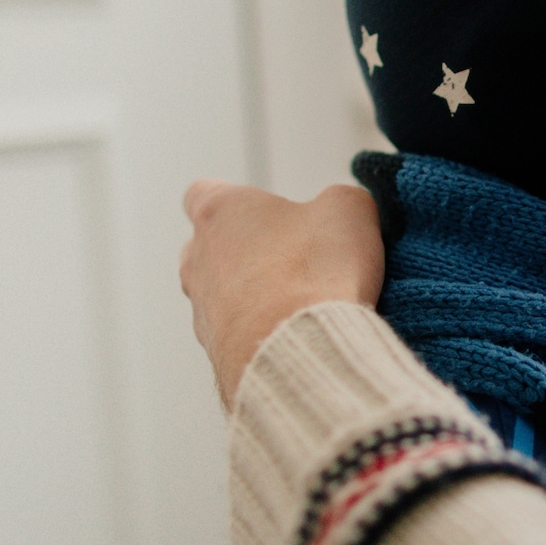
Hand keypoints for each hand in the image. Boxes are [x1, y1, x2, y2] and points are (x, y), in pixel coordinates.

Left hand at [180, 179, 383, 407]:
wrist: (303, 352)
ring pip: (221, 294)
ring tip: (302, 302)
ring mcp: (202, 310)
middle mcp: (198, 259)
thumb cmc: (316, 272)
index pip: (203, 192)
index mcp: (219, 212)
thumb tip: (339, 212)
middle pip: (209, 246)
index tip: (270, 211)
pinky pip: (238, 335)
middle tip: (296, 256)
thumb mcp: (348, 210)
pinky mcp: (218, 352)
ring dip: (255, 295)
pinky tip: (299, 335)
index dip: (239, 199)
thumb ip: (338, 199)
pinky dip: (262, 332)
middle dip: (247, 249)